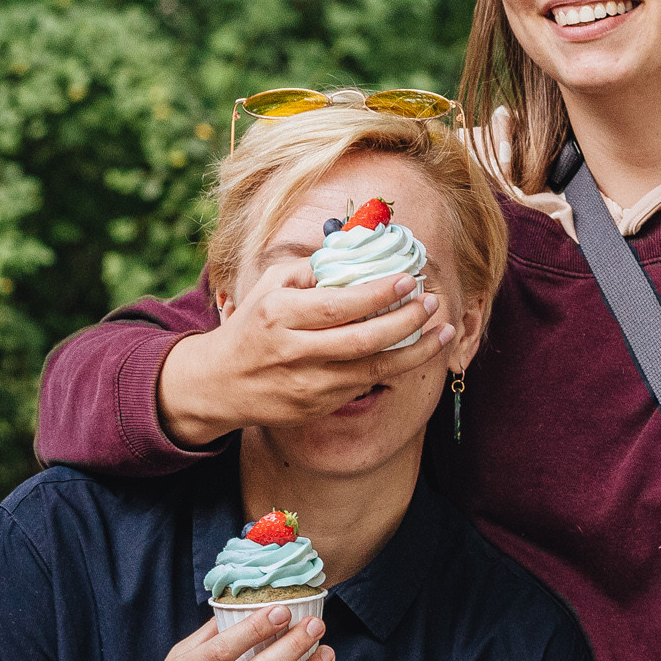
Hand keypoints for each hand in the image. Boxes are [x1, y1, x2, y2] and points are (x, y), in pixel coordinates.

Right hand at [157, 259, 453, 448]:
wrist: (218, 384)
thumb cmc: (251, 327)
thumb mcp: (269, 288)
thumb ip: (310, 271)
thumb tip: (355, 253)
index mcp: (279, 315)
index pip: (338, 304)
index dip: (379, 293)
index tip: (409, 279)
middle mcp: (292, 351)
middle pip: (362, 340)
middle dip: (405, 321)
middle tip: (431, 303)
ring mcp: (306, 385)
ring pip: (372, 370)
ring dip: (414, 351)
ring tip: (442, 331)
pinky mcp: (314, 408)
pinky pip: (362, 386)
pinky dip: (393, 368)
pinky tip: (414, 351)